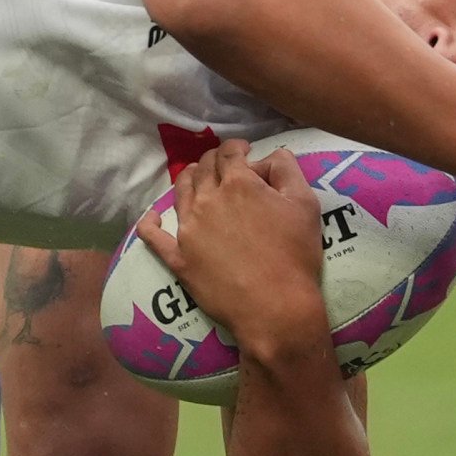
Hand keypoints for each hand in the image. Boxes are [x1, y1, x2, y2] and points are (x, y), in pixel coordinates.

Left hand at [140, 142, 332, 368]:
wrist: (275, 308)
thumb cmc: (295, 256)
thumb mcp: (305, 204)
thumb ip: (287, 169)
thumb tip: (270, 155)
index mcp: (238, 184)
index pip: (228, 153)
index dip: (236, 147)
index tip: (243, 151)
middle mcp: (207, 200)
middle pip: (202, 169)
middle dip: (213, 161)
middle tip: (223, 165)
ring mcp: (188, 229)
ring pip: (180, 192)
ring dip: (187, 179)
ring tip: (194, 178)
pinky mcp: (178, 258)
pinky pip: (153, 236)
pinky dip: (150, 223)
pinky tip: (153, 217)